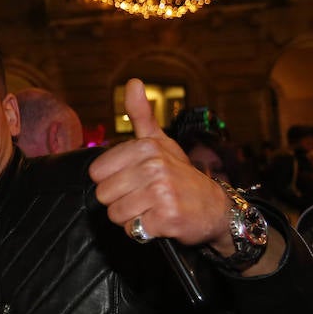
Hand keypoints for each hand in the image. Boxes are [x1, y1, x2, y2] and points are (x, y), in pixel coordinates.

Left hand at [88, 79, 230, 250]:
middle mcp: (154, 167)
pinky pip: (133, 230)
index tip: (133, 180)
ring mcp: (161, 193)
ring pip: (116, 214)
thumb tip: (133, 82)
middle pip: (104, 195)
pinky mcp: (166, 218)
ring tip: (151, 209)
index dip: (112, 181)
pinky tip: (159, 221)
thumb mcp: (161, 143)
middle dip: (120, 201)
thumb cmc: (181, 176)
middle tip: (144, 197)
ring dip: (131, 217)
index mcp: (146, 147)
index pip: (97, 173)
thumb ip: (141, 116)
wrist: (215, 208)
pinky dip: (143, 231)